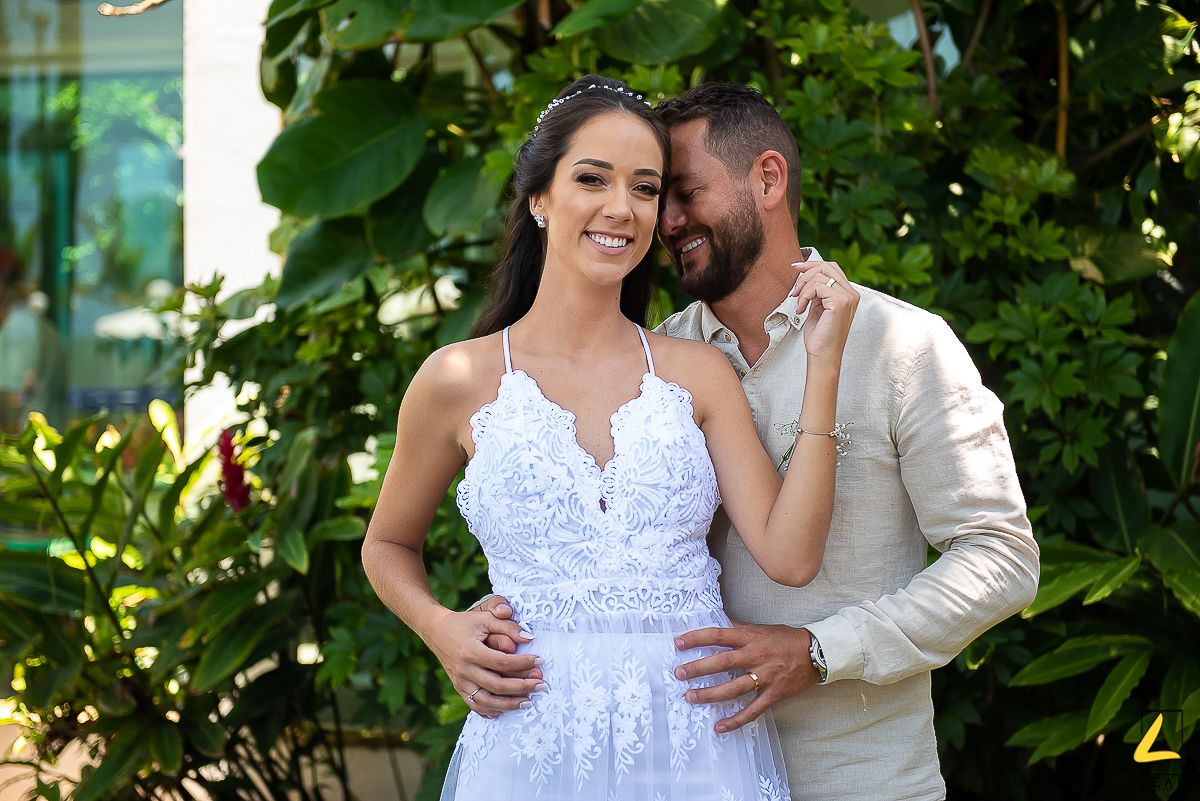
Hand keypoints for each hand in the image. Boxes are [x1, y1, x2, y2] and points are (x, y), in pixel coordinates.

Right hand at [426, 606, 544, 718]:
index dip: (524, 663)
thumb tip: (529, 638)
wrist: (437, 632)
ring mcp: (460, 682)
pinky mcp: (458, 688)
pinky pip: (475, 705)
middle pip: (497, 685)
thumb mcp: (485, 617)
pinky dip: (490, 710)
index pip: (502, 662)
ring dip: (509, 704)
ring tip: (528, 702)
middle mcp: (464, 670)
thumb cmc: (464, 623)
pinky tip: (506, 710)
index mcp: (470, 651)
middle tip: (541, 685)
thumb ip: (507, 626)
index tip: (540, 661)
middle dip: (522, 687)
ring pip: (486, 701)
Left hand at [673, 623, 821, 732]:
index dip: (697, 638)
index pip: (718, 635)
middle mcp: (756, 656)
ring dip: (710, 694)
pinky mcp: (774, 694)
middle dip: (698, 668)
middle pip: (722, 662)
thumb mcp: (762, 628)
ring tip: (690, 697)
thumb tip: (719, 620)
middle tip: (679, 673)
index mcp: (751, 638)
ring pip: (733, 688)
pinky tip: (720, 727)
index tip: (678, 642)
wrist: (817, 652)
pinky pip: (753, 710)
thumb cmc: (787, 639)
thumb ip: (739, 628)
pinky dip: (736, 720)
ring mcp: (765, 676)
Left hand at [788, 260, 858, 363]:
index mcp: (848, 293)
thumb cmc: (819, 336)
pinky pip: (817, 286)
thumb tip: (805, 274)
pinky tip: (801, 309)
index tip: (796, 267)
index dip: (812, 264)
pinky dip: (804, 295)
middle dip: (805, 274)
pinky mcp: (840, 302)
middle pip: (827, 266)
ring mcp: (848, 297)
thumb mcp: (817, 307)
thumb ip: (817, 291)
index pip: (831, 268)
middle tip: (794, 291)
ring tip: (798, 305)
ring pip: (820, 276)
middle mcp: (851, 293)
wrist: (823, 355)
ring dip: (803, 289)